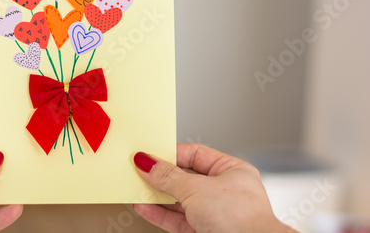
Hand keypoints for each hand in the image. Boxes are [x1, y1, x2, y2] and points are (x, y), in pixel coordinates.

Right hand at [133, 144, 296, 232]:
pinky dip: (159, 213)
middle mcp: (225, 191)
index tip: (150, 154)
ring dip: (156, 195)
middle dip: (161, 176)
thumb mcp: (197, 189)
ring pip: (179, 200)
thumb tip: (148, 163)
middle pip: (185, 177)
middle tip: (139, 170)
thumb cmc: (242, 220)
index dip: (171, 154)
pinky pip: (177, 219)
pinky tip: (144, 206)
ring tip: (136, 188)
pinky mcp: (204, 232)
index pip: (195, 154)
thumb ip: (168, 176)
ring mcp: (215, 214)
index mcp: (232, 171)